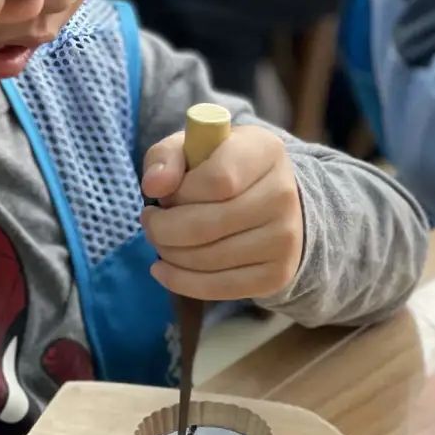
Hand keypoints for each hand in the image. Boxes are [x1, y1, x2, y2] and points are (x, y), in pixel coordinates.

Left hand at [140, 126, 304, 300]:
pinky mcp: (277, 274)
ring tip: (160, 241)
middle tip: (149, 223)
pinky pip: (219, 288)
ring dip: (170, 254)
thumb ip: (166, 156)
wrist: (270, 200)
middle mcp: (283, 194)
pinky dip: (181, 282)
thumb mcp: (193, 147)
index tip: (160, 195)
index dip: (179, 193)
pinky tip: (163, 269)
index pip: (218, 179)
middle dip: (163, 229)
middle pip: (208, 225)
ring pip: (210, 259)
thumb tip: (153, 186)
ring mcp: (284, 238)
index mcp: (265, 150)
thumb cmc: (221, 166)